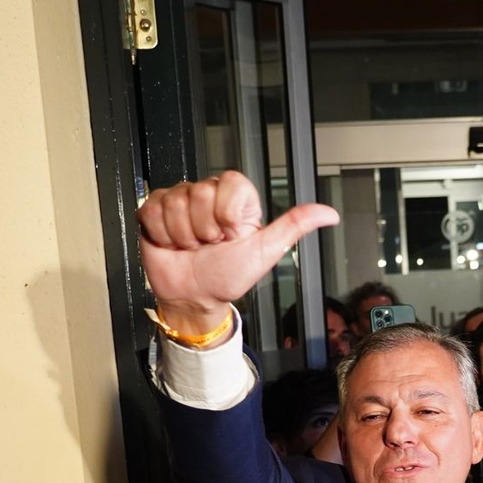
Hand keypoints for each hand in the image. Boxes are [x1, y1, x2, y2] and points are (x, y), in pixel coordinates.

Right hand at [138, 172, 338, 332]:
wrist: (195, 297)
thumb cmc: (229, 276)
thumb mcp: (266, 251)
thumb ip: (295, 226)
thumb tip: (329, 213)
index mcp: (235, 198)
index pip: (230, 185)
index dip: (228, 215)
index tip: (231, 235)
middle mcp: (207, 194)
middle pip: (199, 194)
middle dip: (205, 229)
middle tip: (210, 245)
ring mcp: (178, 200)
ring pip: (175, 204)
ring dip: (184, 236)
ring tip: (192, 247)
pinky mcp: (153, 210)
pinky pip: (152, 212)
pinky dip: (163, 236)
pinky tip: (173, 244)